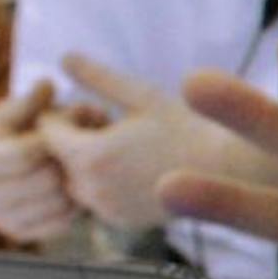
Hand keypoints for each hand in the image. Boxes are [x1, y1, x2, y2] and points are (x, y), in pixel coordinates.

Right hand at [0, 80, 79, 243]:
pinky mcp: (19, 231)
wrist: (15, 168)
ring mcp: (2, 215)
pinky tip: (76, 189)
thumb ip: (33, 102)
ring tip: (82, 168)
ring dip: (77, 185)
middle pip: (45, 181)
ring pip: (58, 203)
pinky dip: (76, 206)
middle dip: (69, 163)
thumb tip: (46, 85)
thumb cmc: (24, 129)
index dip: (50, 142)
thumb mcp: (22, 111)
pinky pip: (61, 222)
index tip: (65, 132)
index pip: (23, 154)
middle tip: (82, 152)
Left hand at [41, 54, 227, 231]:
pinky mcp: (121, 221)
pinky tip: (139, 168)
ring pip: (74, 180)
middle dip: (75, 139)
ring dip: (89, 162)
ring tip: (127, 147)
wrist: (231, 171)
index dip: (68, 114)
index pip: (46, 131)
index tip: (100, 109)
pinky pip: (96, 199)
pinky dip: (106, 183)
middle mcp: (91, 190)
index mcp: (90, 156)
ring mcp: (106, 210)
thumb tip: (63, 57)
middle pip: (56, 158)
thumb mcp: (142, 95)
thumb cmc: (189, 127)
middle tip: (114, 125)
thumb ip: (97, 78)